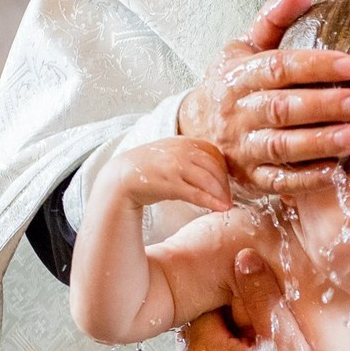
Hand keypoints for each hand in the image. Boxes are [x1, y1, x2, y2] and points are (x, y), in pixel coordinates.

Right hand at [105, 138, 230, 212]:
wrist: (120, 176)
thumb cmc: (149, 168)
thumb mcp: (172, 154)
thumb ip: (192, 157)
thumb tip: (215, 171)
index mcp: (184, 142)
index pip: (214, 153)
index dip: (224, 169)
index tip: (227, 182)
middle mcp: (182, 151)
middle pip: (215, 167)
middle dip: (225, 184)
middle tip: (229, 197)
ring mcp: (175, 166)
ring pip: (209, 180)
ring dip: (221, 194)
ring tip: (226, 205)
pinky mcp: (170, 183)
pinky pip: (197, 193)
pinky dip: (211, 201)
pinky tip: (220, 209)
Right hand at [177, 0, 349, 193]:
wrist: (197, 129)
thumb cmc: (233, 82)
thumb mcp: (244, 47)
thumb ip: (274, 19)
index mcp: (238, 76)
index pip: (277, 68)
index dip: (314, 65)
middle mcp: (238, 113)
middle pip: (281, 108)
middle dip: (324, 106)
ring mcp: (243, 148)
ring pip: (281, 146)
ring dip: (319, 143)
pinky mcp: (250, 178)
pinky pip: (277, 181)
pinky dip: (305, 179)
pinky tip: (335, 172)